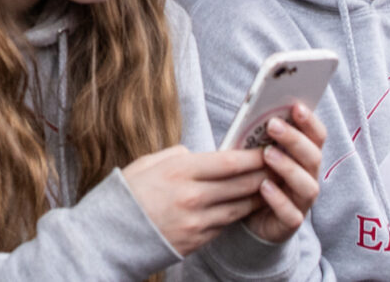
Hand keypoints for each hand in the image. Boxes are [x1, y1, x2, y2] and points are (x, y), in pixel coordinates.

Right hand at [120, 145, 269, 256]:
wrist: (110, 236)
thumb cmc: (126, 195)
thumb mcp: (147, 164)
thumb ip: (176, 157)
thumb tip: (198, 156)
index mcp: (179, 171)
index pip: (228, 162)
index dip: (253, 156)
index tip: (268, 148)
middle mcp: (192, 196)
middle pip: (240, 185)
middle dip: (264, 174)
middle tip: (280, 166)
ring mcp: (196, 222)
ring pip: (238, 207)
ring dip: (257, 196)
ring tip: (271, 186)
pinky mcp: (196, 241)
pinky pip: (224, 225)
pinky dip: (237, 215)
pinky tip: (246, 207)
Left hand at [240, 107, 326, 242]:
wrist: (249, 216)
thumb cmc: (256, 175)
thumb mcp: (257, 152)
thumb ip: (261, 135)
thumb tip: (254, 107)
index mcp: (304, 157)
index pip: (317, 136)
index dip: (311, 121)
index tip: (296, 105)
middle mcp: (309, 178)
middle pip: (313, 157)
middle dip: (295, 139)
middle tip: (273, 125)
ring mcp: (302, 202)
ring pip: (308, 186)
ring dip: (289, 167)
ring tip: (267, 154)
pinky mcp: (290, 223)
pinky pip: (291, 214)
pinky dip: (279, 199)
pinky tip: (264, 186)